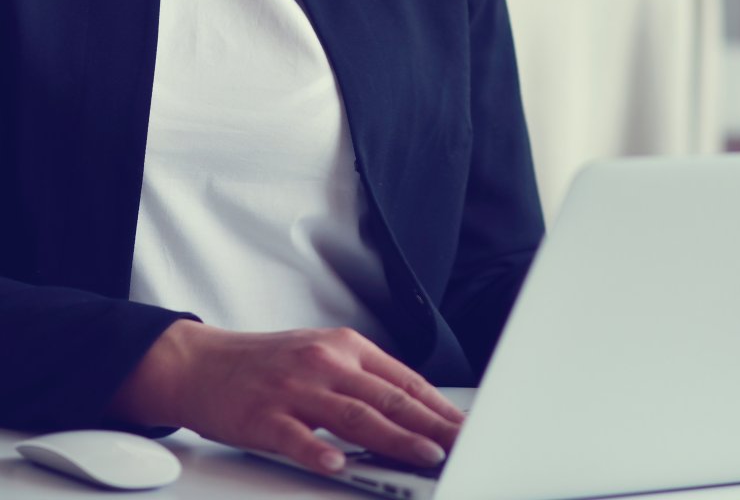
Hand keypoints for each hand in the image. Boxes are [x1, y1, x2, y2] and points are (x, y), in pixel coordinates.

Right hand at [107, 321, 464, 473]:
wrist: (202, 363)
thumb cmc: (268, 364)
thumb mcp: (322, 355)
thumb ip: (362, 379)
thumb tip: (410, 409)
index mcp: (346, 347)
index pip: (403, 380)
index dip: (437, 407)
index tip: (463, 427)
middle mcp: (326, 362)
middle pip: (387, 398)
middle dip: (430, 425)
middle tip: (460, 444)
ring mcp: (295, 388)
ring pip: (354, 415)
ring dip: (394, 438)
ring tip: (424, 456)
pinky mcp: (262, 415)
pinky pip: (295, 436)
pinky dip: (318, 451)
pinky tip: (337, 465)